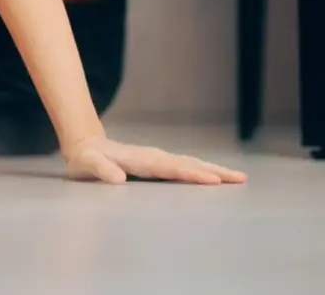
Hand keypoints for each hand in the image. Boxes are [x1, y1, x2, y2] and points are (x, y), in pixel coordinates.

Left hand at [62, 136, 247, 184]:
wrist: (85, 145)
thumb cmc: (85, 159)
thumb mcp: (87, 164)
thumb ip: (101, 169)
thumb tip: (118, 178)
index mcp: (139, 160)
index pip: (170, 168)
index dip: (190, 174)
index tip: (212, 180)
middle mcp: (152, 157)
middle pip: (188, 163)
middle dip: (213, 171)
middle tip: (239, 179)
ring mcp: (157, 159)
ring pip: (190, 163)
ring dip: (213, 170)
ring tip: (237, 178)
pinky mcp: (158, 163)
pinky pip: (185, 167)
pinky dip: (203, 170)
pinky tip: (215, 178)